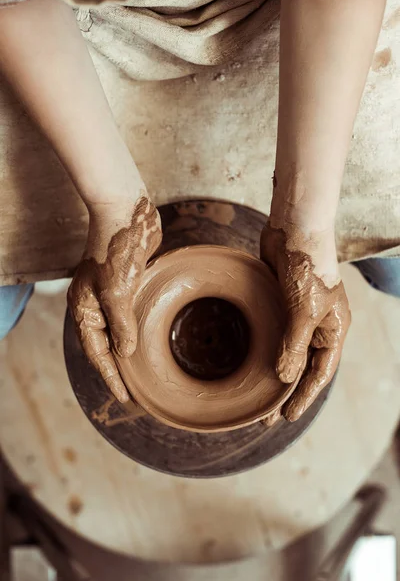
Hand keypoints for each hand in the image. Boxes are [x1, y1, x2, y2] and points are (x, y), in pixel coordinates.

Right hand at [67, 195, 161, 402]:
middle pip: (103, 346)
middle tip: (132, 392)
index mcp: (84, 308)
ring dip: (125, 352)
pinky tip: (144, 340)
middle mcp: (93, 304)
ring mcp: (109, 295)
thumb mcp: (117, 292)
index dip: (110, 376)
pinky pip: (128, 316)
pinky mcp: (125, 285)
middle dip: (116, 370)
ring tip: (138, 373)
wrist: (126, 214)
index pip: (96, 352)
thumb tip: (125, 353)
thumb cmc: (116, 250)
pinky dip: (134, 331)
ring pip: (116, 332)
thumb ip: (121, 325)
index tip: (124, 397)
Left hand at [260, 221, 350, 421]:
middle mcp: (318, 326)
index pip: (320, 372)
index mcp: (333, 330)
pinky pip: (273, 335)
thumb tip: (285, 377)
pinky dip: (264, 351)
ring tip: (258, 396)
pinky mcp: (280, 305)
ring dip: (274, 374)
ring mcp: (298, 315)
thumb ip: (294, 345)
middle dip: (287, 391)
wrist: (294, 229)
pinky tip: (250, 363)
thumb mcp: (304, 311)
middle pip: (303, 367)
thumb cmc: (307, 268)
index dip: (304, 396)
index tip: (288, 416)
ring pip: (287, 352)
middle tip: (269, 416)